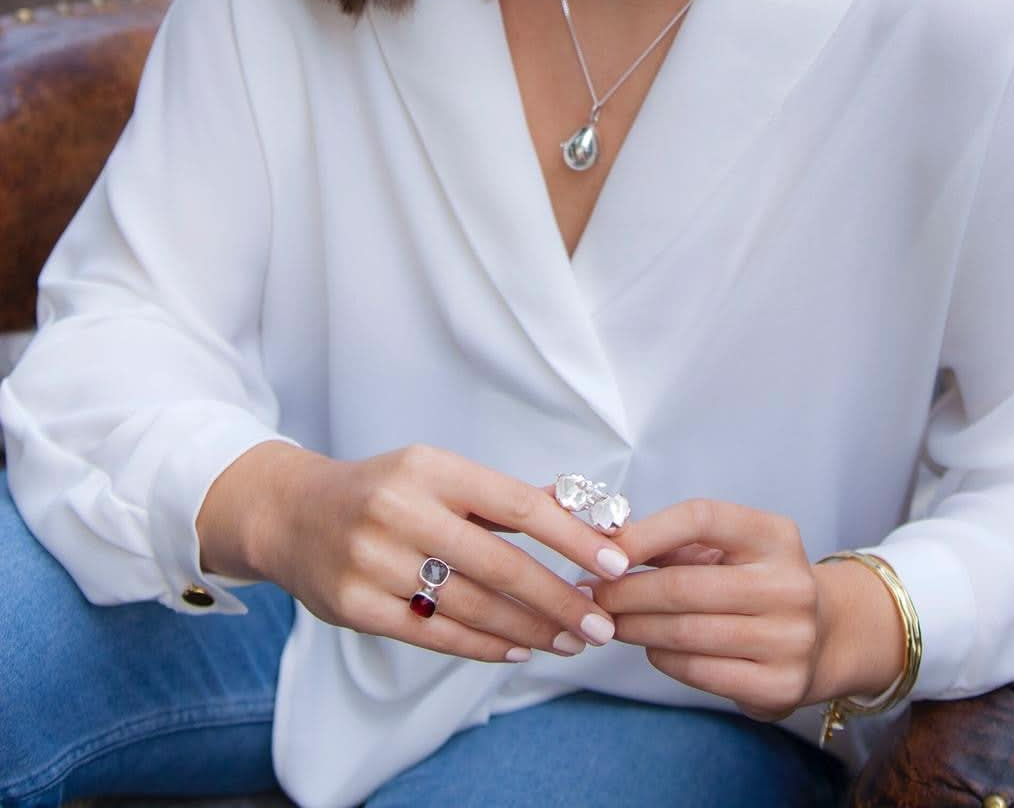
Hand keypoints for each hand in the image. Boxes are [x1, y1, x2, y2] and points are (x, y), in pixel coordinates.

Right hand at [238, 443, 631, 663]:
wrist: (291, 514)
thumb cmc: (383, 491)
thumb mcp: (440, 474)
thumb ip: (506, 498)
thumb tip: (581, 508)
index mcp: (432, 469)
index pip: (518, 505)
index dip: (572, 537)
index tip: (615, 563)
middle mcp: (402, 510)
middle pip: (499, 564)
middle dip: (558, 598)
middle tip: (600, 623)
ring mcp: (374, 560)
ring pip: (470, 605)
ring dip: (529, 629)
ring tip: (568, 641)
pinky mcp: (355, 604)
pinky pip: (433, 633)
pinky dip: (481, 645)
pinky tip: (516, 650)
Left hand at [577, 498, 830, 722]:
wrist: (824, 636)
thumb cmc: (757, 582)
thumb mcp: (729, 549)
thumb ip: (673, 542)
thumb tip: (605, 540)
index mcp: (774, 535)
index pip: (703, 517)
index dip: (648, 532)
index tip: (606, 550)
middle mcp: (789, 584)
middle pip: (686, 585)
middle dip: (626, 591)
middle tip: (592, 594)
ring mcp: (789, 638)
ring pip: (687, 632)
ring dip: (636, 627)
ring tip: (608, 621)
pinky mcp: (779, 685)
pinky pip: (699, 670)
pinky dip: (663, 658)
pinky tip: (649, 646)